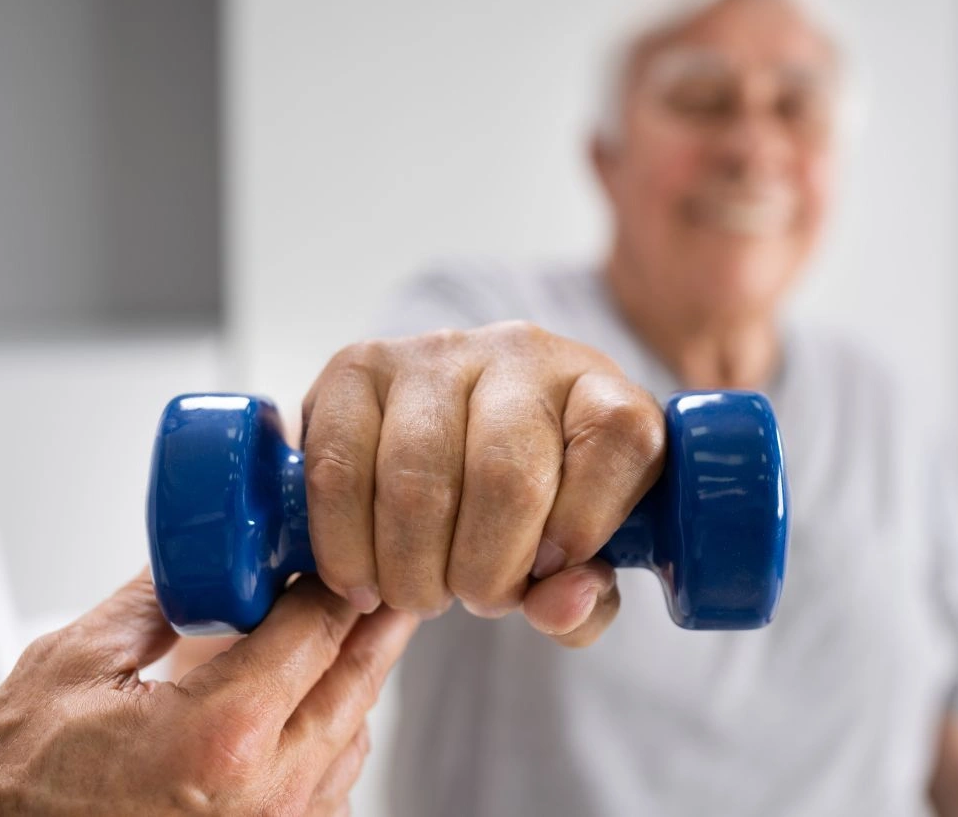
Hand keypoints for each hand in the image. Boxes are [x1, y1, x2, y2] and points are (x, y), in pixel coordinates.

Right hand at [0, 571, 415, 815]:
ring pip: (351, 741)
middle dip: (373, 622)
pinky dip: (329, 741)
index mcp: (221, 737)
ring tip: (346, 634)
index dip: (336, 575)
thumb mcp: (69, 667)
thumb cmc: (2, 801)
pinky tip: (306, 708)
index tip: (341, 544)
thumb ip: (153, 602)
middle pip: (356, 684)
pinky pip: (327, 792)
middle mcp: (265, 797)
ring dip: (353, 682)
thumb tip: (198, 556)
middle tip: (385, 577)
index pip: (318, 628)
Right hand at [301, 321, 665, 645]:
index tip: (555, 569)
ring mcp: (434, 353)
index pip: (619, 435)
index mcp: (599, 390)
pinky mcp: (357, 367)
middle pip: (507, 476)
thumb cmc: (532, 511)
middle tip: (476, 598)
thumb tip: (559, 604)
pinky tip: (363, 578)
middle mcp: (522, 353)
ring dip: (413, 570)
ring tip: (421, 593)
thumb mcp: (579, 561)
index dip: (587, 522)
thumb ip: (585, 601)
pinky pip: (338, 468)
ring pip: (416, 480)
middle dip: (485, 572)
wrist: (451, 445)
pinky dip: (346, 545)